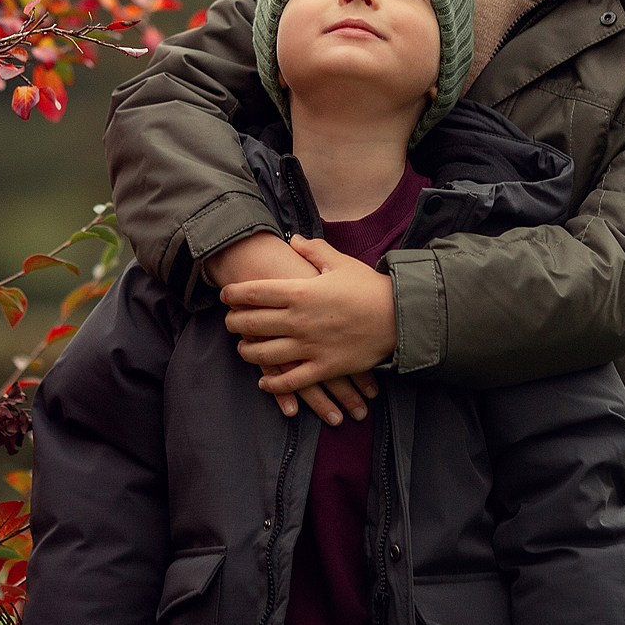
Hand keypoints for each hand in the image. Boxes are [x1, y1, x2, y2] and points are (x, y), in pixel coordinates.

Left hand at [223, 236, 393, 416]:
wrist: (399, 317)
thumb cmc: (369, 287)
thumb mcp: (340, 262)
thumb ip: (313, 250)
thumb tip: (293, 240)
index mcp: (301, 292)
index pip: (254, 293)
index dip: (234, 294)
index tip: (225, 294)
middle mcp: (299, 320)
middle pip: (252, 323)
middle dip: (234, 322)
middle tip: (229, 321)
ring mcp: (309, 346)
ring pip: (264, 354)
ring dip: (247, 351)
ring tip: (243, 348)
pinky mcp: (323, 367)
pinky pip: (291, 381)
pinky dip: (273, 384)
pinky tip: (264, 381)